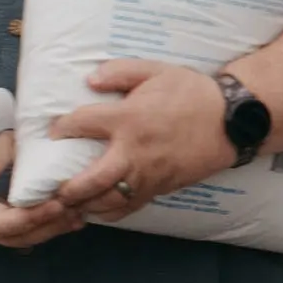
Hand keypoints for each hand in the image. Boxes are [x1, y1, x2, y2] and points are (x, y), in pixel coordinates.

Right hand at [0, 131, 84, 249]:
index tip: (21, 135)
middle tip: (63, 201)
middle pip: (6, 224)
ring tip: (80, 209)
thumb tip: (5, 132)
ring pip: (23, 238)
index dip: (4, 150)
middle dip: (36, 215)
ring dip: (54, 225)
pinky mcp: (1, 239)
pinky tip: (78, 218)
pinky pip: (29, 239)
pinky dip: (54, 229)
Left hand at [49, 60, 233, 217]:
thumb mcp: (156, 71)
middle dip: (65, 188)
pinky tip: (98, 209)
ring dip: (84, 205)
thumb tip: (90, 80)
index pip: (80, 125)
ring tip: (69, 204)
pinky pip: (129, 207)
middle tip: (51, 188)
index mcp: (127, 119)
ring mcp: (147, 174)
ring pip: (107, 201)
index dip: (61, 129)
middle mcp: (133, 151)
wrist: (231, 121)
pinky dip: (110, 212)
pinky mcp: (161, 187)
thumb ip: (119, 72)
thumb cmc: (193, 92)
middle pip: (88, 181)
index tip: (53, 133)